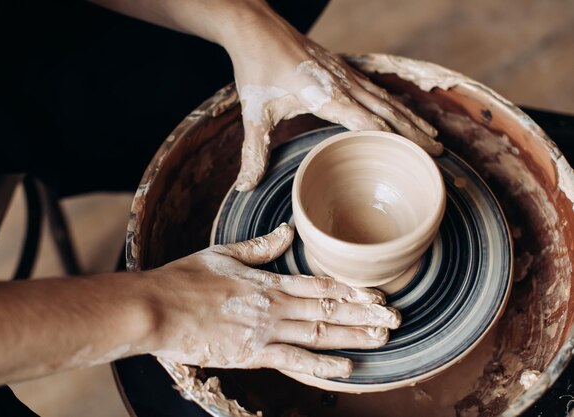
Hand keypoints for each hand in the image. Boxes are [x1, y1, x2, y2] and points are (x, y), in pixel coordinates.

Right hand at [141, 224, 399, 378]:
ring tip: (383, 338)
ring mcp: (265, 332)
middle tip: (397, 318)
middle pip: (328, 310)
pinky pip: (294, 362)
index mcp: (267, 281)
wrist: (155, 309)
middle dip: (365, 314)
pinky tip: (347, 370)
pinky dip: (322, 367)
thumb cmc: (184, 279)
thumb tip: (287, 231)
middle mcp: (273, 306)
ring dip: (354, 336)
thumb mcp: (223, 253)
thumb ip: (259, 247)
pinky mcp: (252, 356)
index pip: (319, 284)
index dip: (352, 289)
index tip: (377, 292)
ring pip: (319, 335)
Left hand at [224, 7, 441, 190]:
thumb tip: (246, 187)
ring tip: (433, 138)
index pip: (366, 121)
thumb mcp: (253, 114)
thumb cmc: (256, 68)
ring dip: (411, 119)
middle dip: (413, 134)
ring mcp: (345, 74)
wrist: (256, 28)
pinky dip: (396, 104)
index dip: (390, 140)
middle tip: (438, 155)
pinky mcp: (342, 69)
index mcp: (324, 96)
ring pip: (387, 99)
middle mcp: (342, 84)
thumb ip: (253, 152)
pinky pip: (377, 89)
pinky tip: (404, 113)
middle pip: (387, 111)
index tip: (412, 159)